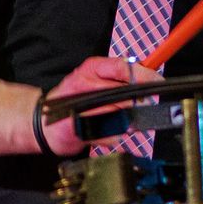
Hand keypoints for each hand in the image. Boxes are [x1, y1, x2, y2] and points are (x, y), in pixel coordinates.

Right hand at [40, 55, 161, 155]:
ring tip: (117, 122)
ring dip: (124, 122)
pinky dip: (111, 136)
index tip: (159, 82)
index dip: (144, 75)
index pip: (123, 67)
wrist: (43, 122)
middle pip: (123, 95)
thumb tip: (150, 83)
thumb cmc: (74, 100)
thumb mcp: (94, 80)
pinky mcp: (76, 126)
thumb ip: (118, 79)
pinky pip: (107, 133)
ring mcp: (78, 104)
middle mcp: (84, 82)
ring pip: (118, 115)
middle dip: (134, 105)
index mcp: (91, 68)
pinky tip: (103, 131)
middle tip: (136, 110)